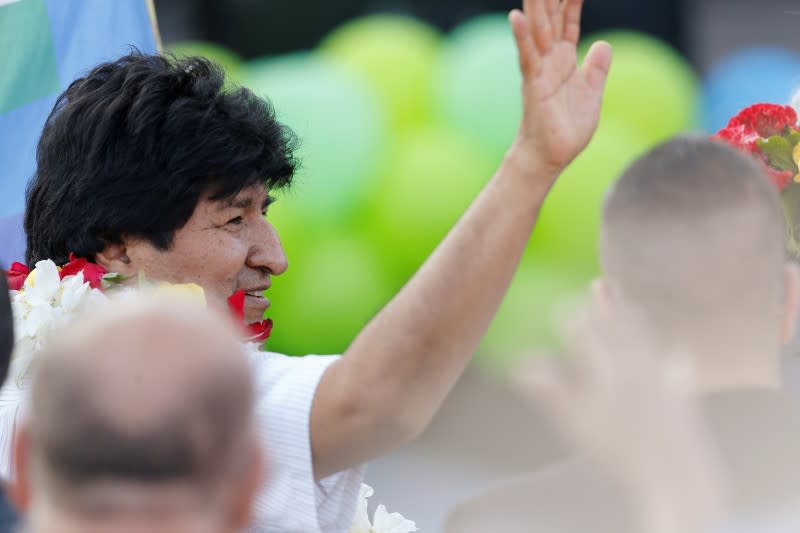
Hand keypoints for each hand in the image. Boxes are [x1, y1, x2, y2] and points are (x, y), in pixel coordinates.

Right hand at [509, 0, 611, 176]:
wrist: (550, 157)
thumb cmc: (566, 129)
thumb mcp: (591, 94)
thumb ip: (596, 68)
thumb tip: (603, 43)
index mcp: (564, 59)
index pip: (568, 19)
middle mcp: (549, 59)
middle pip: (550, 16)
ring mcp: (539, 70)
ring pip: (537, 29)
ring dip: (535, 5)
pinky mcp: (533, 86)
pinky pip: (526, 57)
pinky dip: (521, 37)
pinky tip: (516, 17)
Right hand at [514, 304, 726, 532]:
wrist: (675, 473)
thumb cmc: (618, 448)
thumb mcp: (575, 419)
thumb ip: (549, 388)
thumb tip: (521, 362)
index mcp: (609, 364)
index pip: (586, 331)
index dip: (572, 317)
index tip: (561, 305)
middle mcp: (637, 363)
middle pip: (619, 326)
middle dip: (606, 304)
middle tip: (598, 282)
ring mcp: (663, 377)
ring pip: (646, 340)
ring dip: (634, 320)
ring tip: (631, 306)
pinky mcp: (682, 396)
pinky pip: (677, 367)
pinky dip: (672, 358)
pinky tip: (676, 356)